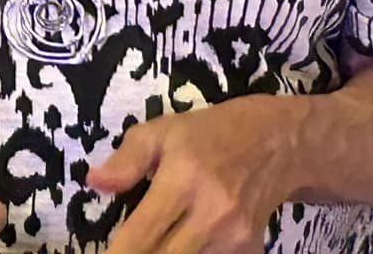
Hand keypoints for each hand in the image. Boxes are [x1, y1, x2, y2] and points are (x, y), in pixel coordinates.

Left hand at [89, 96, 295, 253]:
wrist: (277, 142)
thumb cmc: (209, 134)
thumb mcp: (162, 131)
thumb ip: (127, 160)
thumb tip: (95, 183)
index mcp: (182, 180)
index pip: (142, 235)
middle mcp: (211, 215)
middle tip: (127, 249)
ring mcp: (235, 239)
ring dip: (165, 253)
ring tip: (154, 240)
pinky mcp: (251, 251)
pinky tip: (183, 240)